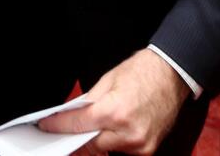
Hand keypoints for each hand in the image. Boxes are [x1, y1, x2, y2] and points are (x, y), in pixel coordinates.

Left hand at [38, 50, 190, 154]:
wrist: (172, 75)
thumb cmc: (142, 72)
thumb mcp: (108, 80)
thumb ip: (88, 103)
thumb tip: (70, 116)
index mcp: (115, 111)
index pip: (78, 125)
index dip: (58, 125)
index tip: (47, 126)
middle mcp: (127, 133)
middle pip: (90, 143)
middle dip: (77, 134)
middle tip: (68, 126)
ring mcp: (139, 145)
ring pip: (105, 149)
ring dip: (96, 138)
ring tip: (94, 123)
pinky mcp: (148, 149)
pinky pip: (121, 150)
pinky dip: (113, 141)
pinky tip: (112, 128)